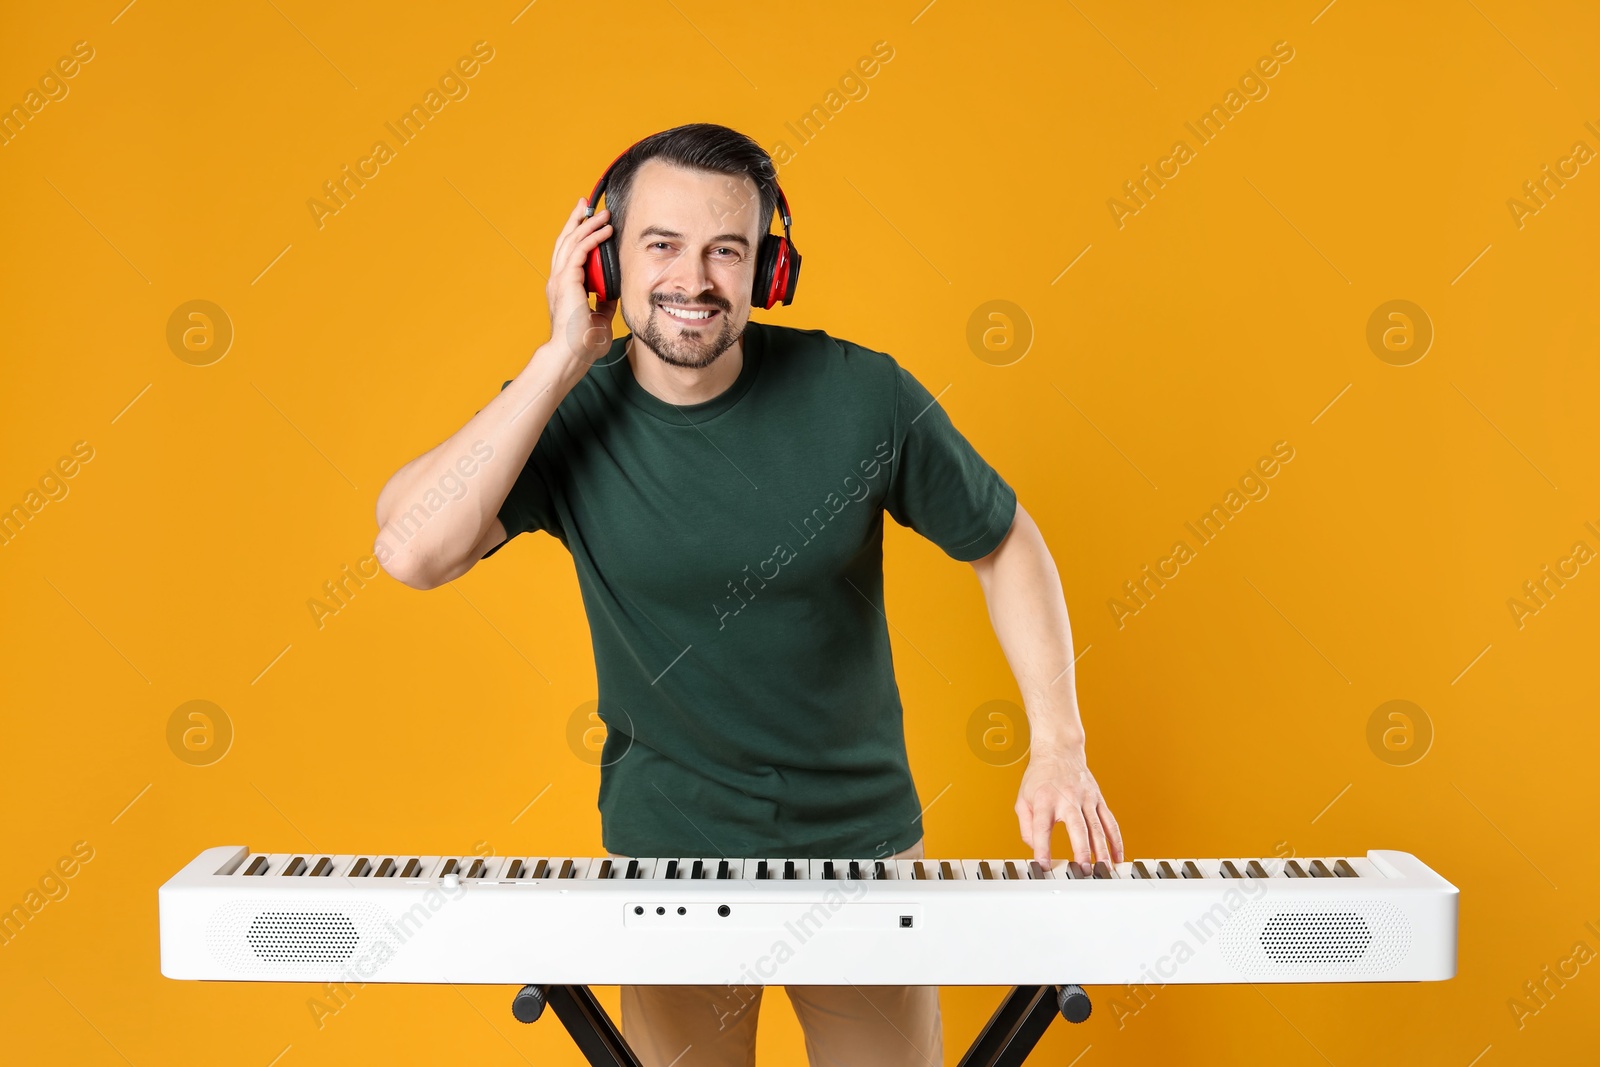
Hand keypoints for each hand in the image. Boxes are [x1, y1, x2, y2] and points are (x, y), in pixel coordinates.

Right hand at [545, 196, 618, 364]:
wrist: (570, 355)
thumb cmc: (582, 343)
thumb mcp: (599, 317)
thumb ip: (603, 301)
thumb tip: (613, 290)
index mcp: (563, 288)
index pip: (568, 255)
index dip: (577, 236)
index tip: (587, 223)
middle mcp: (558, 280)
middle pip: (565, 241)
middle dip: (576, 220)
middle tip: (585, 204)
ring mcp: (560, 279)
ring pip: (571, 241)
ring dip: (587, 224)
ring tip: (601, 212)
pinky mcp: (567, 281)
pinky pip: (580, 251)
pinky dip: (592, 238)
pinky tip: (605, 230)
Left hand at [1015, 742, 1122, 867]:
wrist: (1059, 750)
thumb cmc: (1039, 777)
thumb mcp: (1022, 799)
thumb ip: (1027, 827)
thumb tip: (1036, 849)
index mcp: (1045, 799)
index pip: (1042, 827)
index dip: (1042, 847)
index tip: (1044, 865)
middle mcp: (1067, 798)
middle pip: (1077, 827)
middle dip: (1081, 851)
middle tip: (1083, 871)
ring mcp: (1086, 798)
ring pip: (1097, 826)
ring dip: (1102, 849)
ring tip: (1103, 869)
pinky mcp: (1098, 799)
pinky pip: (1109, 822)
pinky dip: (1115, 840)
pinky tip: (1117, 856)